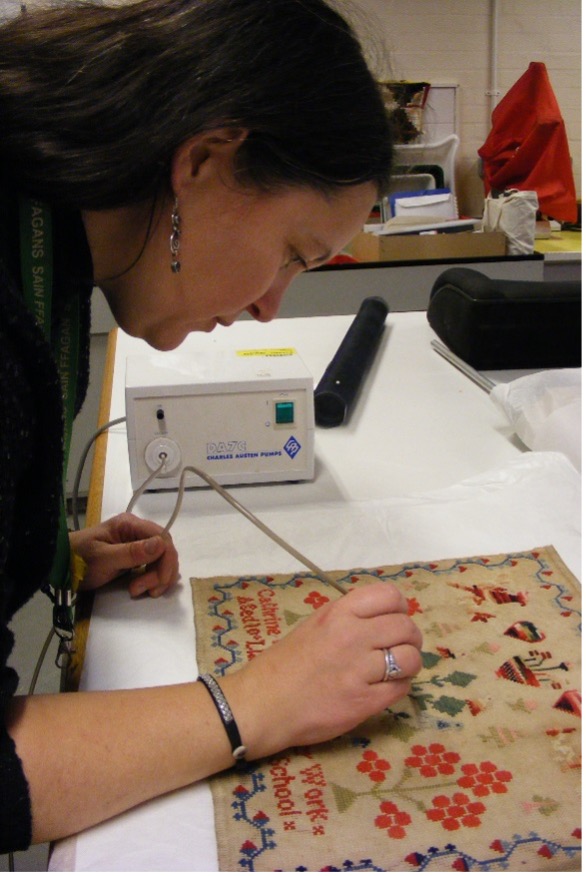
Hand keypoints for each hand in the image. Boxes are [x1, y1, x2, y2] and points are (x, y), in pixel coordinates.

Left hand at [69, 513, 178, 597]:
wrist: (59, 568)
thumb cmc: (78, 561)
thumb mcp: (103, 558)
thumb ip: (132, 552)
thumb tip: (162, 545)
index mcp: (130, 524)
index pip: (163, 538)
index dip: (166, 560)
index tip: (156, 582)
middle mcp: (137, 531)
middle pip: (165, 550)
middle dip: (161, 572)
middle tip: (146, 591)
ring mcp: (137, 544)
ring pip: (162, 559)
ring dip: (158, 578)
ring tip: (139, 591)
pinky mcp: (135, 557)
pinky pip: (154, 566)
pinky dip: (153, 579)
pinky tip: (143, 588)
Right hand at [222, 580, 422, 759]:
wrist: (263, 704)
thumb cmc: (285, 663)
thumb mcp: (315, 624)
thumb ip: (349, 617)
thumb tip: (384, 617)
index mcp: (338, 612)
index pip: (390, 596)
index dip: (398, 608)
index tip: (393, 619)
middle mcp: (352, 635)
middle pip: (405, 627)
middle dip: (408, 638)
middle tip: (398, 647)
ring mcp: (359, 670)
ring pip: (409, 658)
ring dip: (408, 664)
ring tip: (394, 669)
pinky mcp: (363, 702)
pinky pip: (401, 688)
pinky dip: (399, 687)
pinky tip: (385, 687)